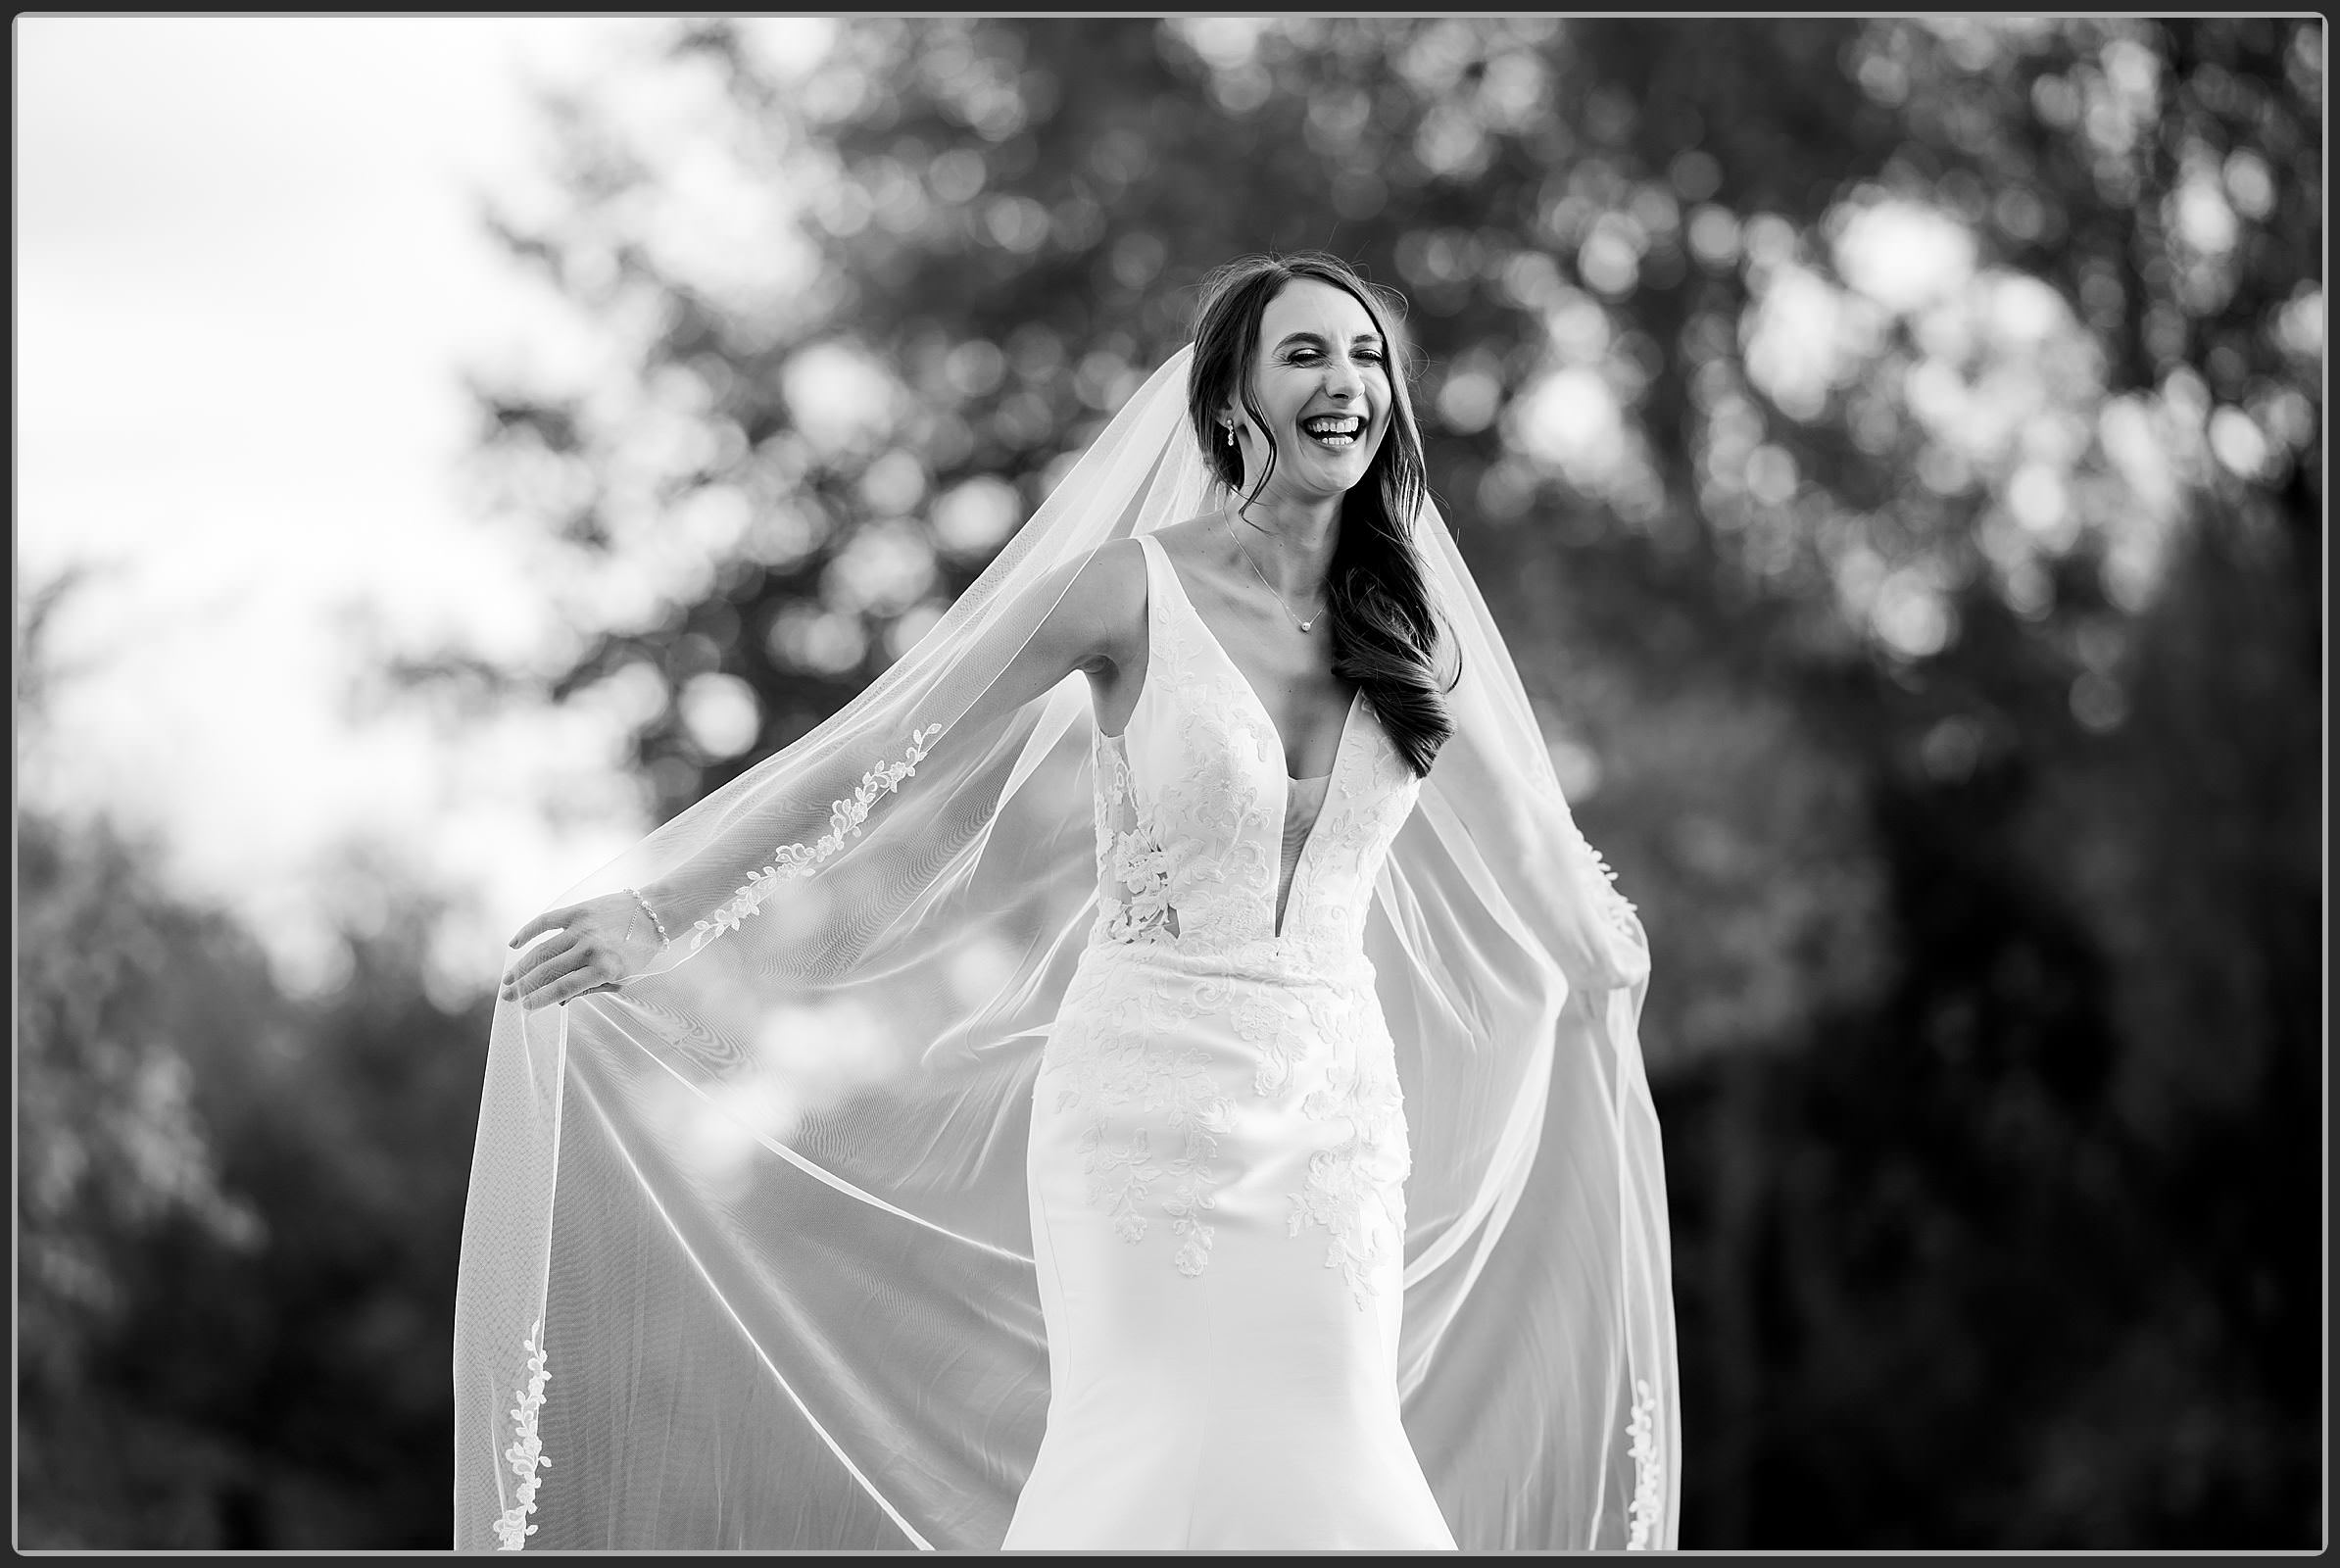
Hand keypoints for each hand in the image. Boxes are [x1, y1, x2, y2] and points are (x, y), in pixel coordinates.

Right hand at [500, 891, 665, 1010]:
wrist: (655, 912)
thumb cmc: (639, 950)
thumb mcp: (622, 977)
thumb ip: (591, 988)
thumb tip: (560, 1001)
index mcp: (605, 968)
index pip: (565, 987)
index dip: (541, 998)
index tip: (525, 1006)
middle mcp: (591, 948)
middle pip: (548, 971)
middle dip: (524, 986)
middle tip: (507, 996)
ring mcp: (582, 928)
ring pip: (542, 950)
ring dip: (521, 966)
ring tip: (509, 979)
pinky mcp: (578, 911)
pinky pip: (546, 921)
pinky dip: (527, 932)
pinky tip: (514, 944)